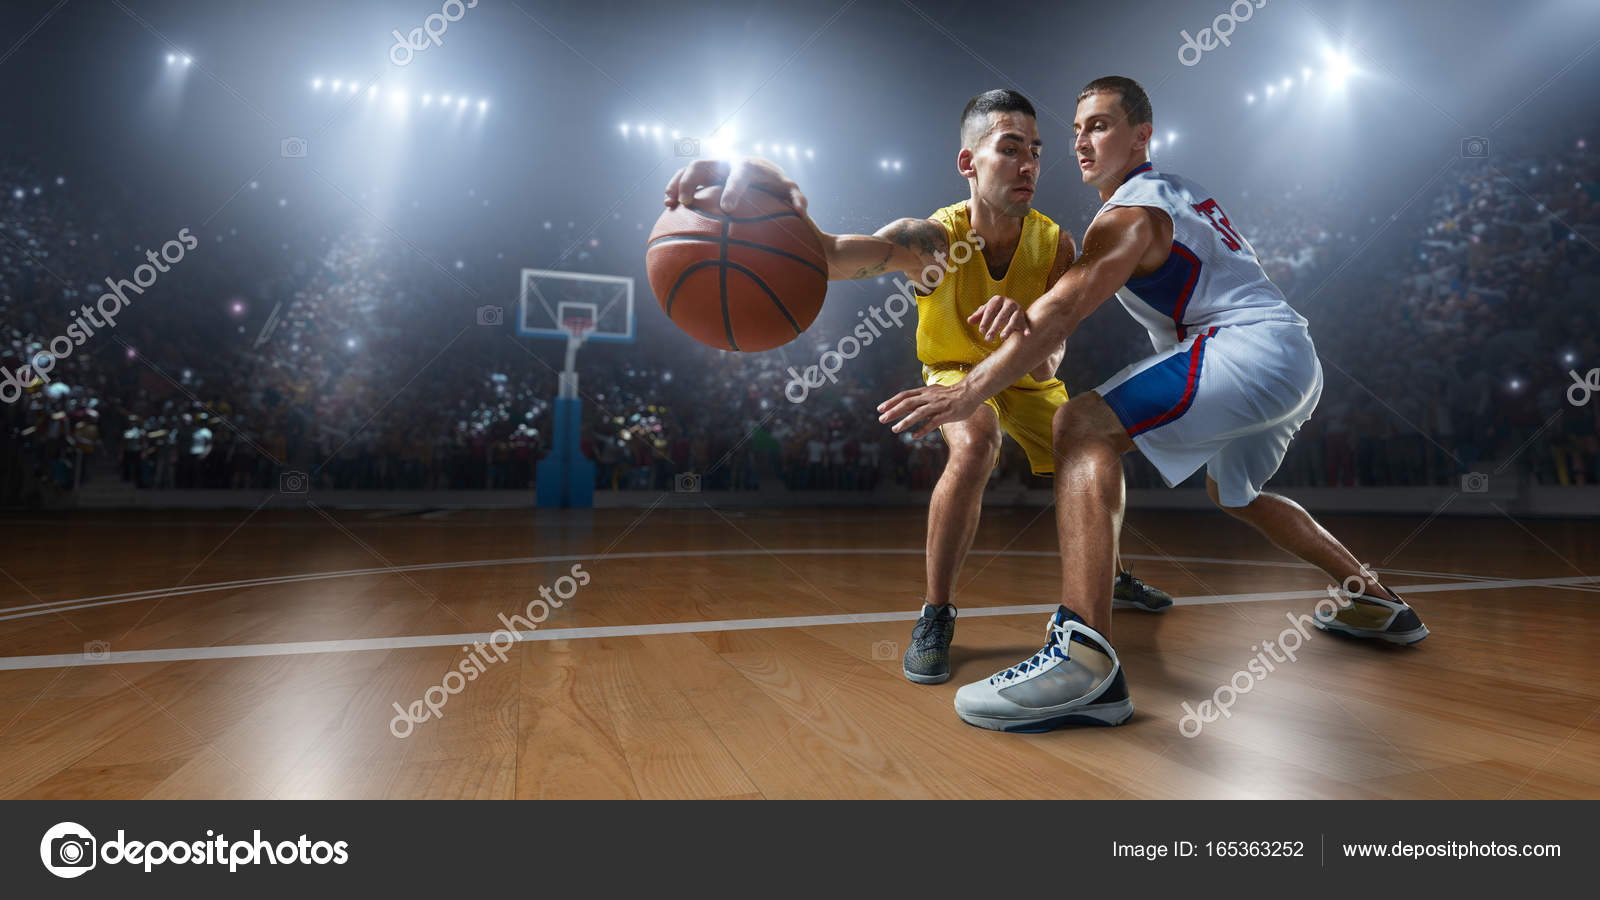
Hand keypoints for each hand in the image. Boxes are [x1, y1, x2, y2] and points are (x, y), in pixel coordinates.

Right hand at [664, 157, 807, 214]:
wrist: (761, 168)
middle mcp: (727, 162)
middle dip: (694, 182)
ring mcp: (713, 166)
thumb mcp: (789, 189)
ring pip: (690, 168)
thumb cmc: (775, 183)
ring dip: (678, 184)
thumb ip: (797, 198)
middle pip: (705, 165)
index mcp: (748, 167)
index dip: (732, 190)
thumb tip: (802, 212)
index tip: (727, 209)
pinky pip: (685, 176)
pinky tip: (668, 206)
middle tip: (688, 203)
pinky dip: (675, 187)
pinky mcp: (704, 173)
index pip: (738, 176)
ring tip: (671, 203)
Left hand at [876, 382, 981, 439]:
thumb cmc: (951, 394)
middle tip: (881, 419)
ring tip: (895, 429)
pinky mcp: (946, 414)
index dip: (891, 402)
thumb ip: (920, 398)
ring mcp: (938, 405)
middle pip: (908, 403)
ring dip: (905, 421)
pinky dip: (922, 429)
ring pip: (918, 413)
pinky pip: (932, 422)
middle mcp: (929, 397)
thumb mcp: (933, 392)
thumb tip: (905, 405)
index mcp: (925, 391)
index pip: (904, 395)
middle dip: (893, 411)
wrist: (971, 391)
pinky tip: (914, 436)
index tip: (880, 409)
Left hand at [967, 295, 1030, 341]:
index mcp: (998, 300)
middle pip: (1001, 316)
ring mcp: (1018, 310)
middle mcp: (1009, 303)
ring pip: (1013, 320)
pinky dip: (1026, 329)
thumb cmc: (996, 310)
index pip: (990, 310)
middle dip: (994, 328)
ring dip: (1008, 329)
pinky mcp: (1024, 318)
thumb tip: (969, 321)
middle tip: (988, 339)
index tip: (981, 331)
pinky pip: (1025, 324)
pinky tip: (1027, 335)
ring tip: (1002, 338)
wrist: (1012, 308)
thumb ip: (978, 315)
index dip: (985, 320)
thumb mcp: (986, 311)